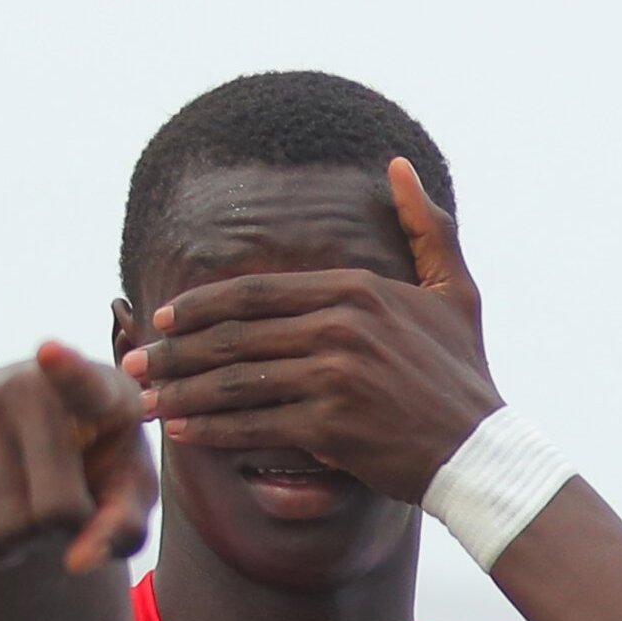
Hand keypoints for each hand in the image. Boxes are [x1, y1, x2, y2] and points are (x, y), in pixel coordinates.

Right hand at [0, 339, 156, 581]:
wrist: (48, 456)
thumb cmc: (108, 472)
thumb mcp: (131, 499)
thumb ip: (122, 529)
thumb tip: (76, 563)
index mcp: (101, 390)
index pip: (81, 383)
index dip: (67, 371)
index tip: (50, 352)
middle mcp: (30, 385)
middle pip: (52, 508)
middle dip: (69, 532)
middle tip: (73, 508)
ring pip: (5, 524)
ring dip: (28, 541)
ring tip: (38, 507)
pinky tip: (0, 520)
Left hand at [126, 159, 504, 502]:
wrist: (484, 454)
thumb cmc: (465, 377)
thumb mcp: (455, 293)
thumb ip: (427, 228)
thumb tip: (398, 166)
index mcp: (358, 290)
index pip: (254, 292)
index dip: (200, 306)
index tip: (164, 319)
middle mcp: (341, 327)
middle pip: (234, 335)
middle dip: (175, 351)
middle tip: (137, 363)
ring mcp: (334, 377)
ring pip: (235, 380)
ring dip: (182, 390)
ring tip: (147, 400)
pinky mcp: (330, 427)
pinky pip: (253, 425)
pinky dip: (210, 428)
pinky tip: (183, 430)